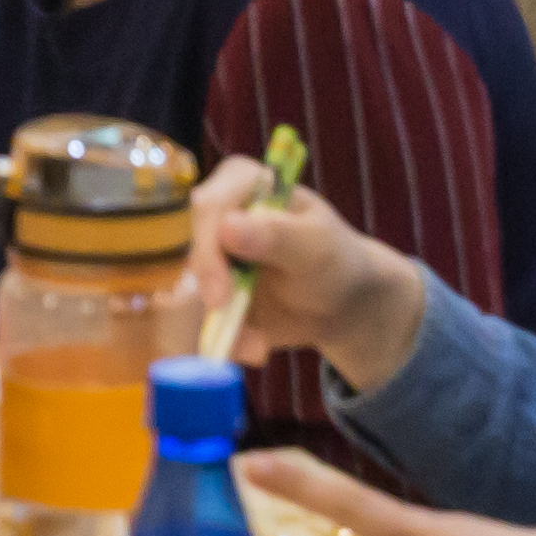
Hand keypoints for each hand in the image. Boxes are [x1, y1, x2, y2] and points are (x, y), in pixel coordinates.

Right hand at [186, 155, 425, 387]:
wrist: (341, 304)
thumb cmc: (334, 259)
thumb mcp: (316, 246)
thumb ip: (276, 235)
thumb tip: (227, 226)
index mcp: (245, 185)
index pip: (210, 206)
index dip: (209, 248)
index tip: (220, 292)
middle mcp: (220, 217)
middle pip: (194, 249)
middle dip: (211, 292)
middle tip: (228, 319)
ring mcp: (214, 258)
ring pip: (195, 291)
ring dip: (222, 325)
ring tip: (259, 347)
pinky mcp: (214, 295)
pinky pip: (204, 321)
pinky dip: (227, 341)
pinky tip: (256, 350)